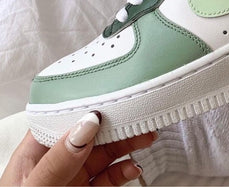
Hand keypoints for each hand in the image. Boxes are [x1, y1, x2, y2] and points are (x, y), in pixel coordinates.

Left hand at [0, 111, 156, 185]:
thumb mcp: (35, 186)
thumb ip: (59, 159)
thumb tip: (86, 125)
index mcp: (37, 150)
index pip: (65, 117)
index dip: (89, 106)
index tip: (113, 99)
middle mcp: (59, 159)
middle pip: (93, 132)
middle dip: (118, 123)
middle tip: (140, 118)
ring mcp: (75, 175)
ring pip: (106, 152)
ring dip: (128, 144)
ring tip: (145, 137)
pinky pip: (111, 176)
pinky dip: (125, 170)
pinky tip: (132, 167)